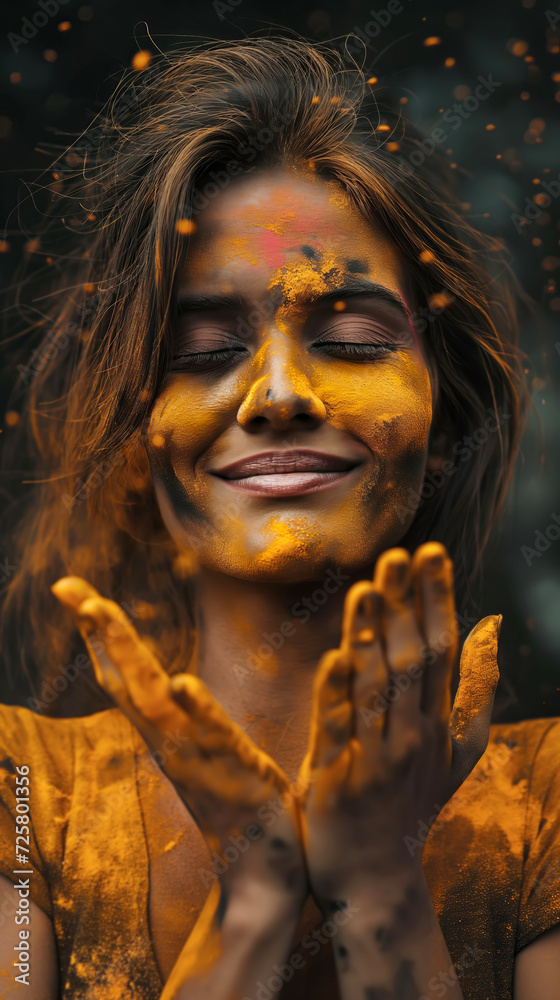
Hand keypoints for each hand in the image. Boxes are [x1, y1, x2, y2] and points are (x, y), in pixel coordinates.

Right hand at [51, 577, 307, 911]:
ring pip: (154, 701)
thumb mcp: (201, 744)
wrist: (268, 861)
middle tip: (71, 588)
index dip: (97, 632)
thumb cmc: (236, 797)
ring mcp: (198, 754)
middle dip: (100, 632)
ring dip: (126, 654)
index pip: (122, 674)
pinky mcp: (237, 769)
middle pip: (126, 680)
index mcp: (164, 729)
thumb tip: (167, 678)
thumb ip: (182, 711)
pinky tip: (180, 681)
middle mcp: (171, 740)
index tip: (70, 588)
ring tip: (102, 611)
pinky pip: (212, 735)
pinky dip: (194, 709)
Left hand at [296, 542, 500, 907]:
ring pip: (377, 689)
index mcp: (436, 721)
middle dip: (406, 606)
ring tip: (365, 589)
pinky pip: (340, 732)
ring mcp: (376, 758)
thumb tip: (494, 626)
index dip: (436, 600)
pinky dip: (338, 695)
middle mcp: (411, 735)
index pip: (440, 648)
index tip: (431, 552)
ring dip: (371, 637)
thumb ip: (477, 687)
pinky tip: (335, 658)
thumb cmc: (412, 803)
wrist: (377, 880)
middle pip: (412, 661)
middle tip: (399, 554)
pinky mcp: (337, 781)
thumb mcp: (458, 748)